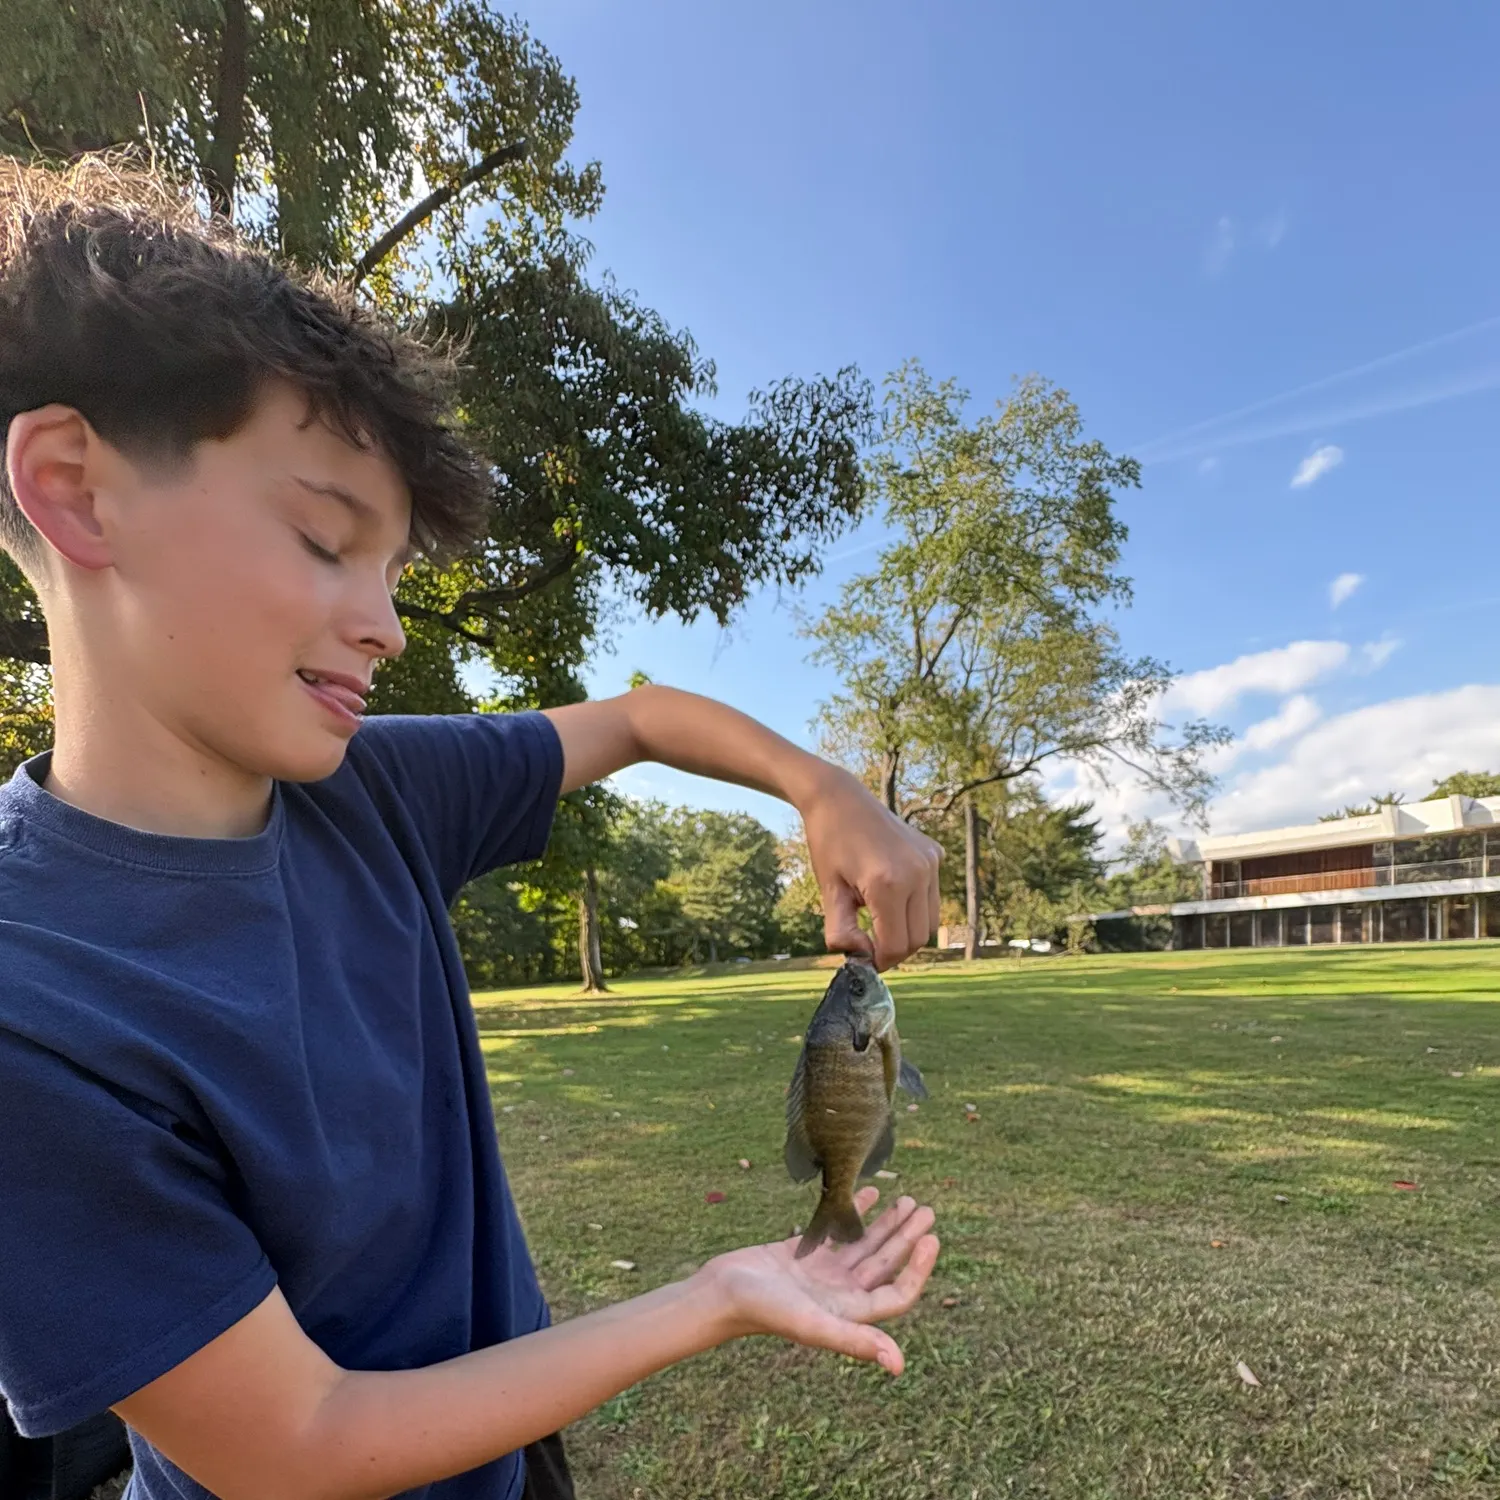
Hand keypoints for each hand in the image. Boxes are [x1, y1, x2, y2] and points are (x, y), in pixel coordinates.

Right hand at [698, 1190, 939, 1374]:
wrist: (720, 1291)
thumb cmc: (763, 1310)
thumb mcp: (812, 1324)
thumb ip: (854, 1340)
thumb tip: (898, 1366)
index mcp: (848, 1312)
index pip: (896, 1293)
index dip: (918, 1269)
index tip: (931, 1238)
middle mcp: (840, 1293)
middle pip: (885, 1264)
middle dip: (907, 1238)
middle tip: (928, 1211)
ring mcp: (823, 1272)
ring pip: (865, 1245)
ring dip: (887, 1224)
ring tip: (909, 1200)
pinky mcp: (804, 1253)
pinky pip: (837, 1229)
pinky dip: (854, 1211)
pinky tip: (870, 1191)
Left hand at [799, 768, 942, 969]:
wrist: (838, 798)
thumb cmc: (828, 843)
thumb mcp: (828, 891)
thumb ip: (841, 932)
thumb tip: (861, 958)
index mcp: (888, 883)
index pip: (896, 945)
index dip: (879, 961)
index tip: (863, 959)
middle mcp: (917, 872)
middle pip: (918, 938)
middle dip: (894, 949)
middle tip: (869, 943)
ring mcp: (930, 862)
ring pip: (930, 921)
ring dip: (907, 929)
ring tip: (877, 916)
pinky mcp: (935, 854)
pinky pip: (932, 896)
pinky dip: (914, 906)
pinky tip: (889, 891)